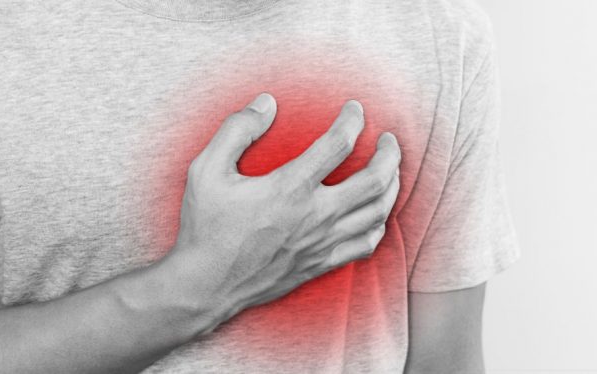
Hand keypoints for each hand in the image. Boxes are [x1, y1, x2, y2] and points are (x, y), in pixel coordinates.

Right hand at [160, 93, 400, 332]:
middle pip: (374, 180)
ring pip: (377, 212)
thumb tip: (267, 102)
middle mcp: (314, 215)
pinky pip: (366, 244)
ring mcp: (322, 242)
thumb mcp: (206, 170)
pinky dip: (379, 224)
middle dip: (390, 153)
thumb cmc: (205, 227)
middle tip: (388, 138)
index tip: (355, 109)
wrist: (206, 285)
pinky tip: (375, 212)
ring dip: (392, 185)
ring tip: (390, 169)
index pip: (338, 144)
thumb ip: (236, 130)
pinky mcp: (322, 263)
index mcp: (290, 187)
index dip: (353, 120)